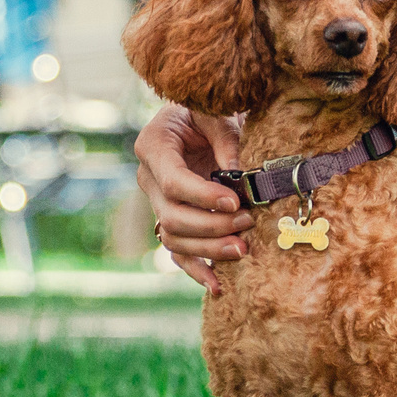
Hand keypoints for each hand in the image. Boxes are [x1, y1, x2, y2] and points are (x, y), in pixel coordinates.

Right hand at [133, 103, 248, 295]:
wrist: (200, 118)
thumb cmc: (209, 110)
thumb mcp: (218, 116)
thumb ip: (228, 143)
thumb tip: (241, 179)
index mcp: (154, 145)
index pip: (173, 182)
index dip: (203, 196)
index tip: (235, 202)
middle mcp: (148, 177)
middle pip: (173, 215)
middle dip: (211, 225)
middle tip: (248, 223)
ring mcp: (157, 202)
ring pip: (174, 238)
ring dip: (209, 247)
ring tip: (244, 249)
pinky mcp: (171, 218)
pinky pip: (177, 252)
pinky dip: (196, 270)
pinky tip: (218, 285)